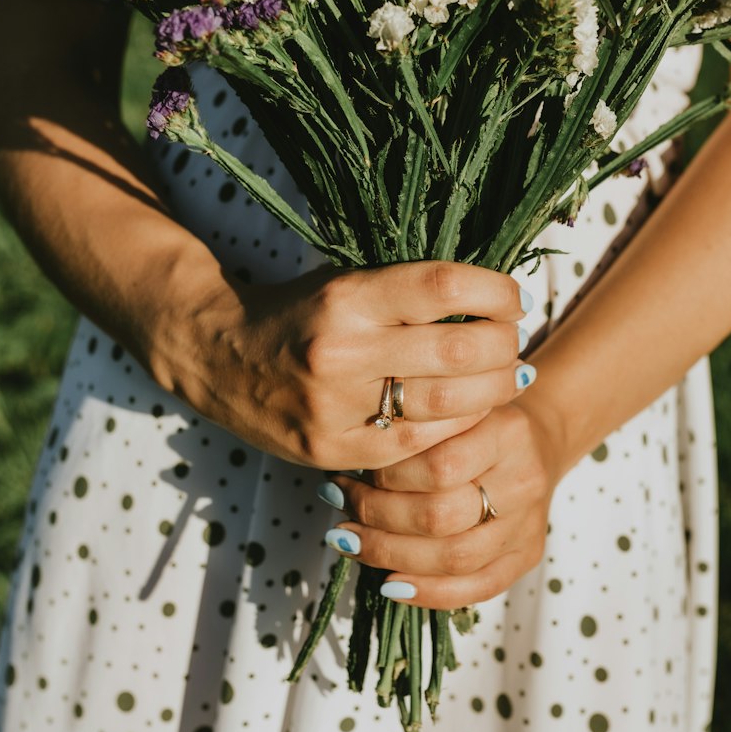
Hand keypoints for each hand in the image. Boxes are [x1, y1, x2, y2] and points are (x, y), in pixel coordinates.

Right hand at [164, 260, 533, 469]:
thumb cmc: (299, 311)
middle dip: (506, 347)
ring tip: (506, 378)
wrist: (215, 354)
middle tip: (515, 343)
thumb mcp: (347, 282)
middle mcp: (342, 350)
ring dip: (494, 391)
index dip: (496, 292)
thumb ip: (412, 293)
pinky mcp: (332, 450)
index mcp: (348, 296)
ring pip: (449, 406)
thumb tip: (500, 305)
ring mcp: (335, 407)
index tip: (512, 298)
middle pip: (461, 351)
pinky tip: (469, 415)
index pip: (446, 288)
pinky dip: (455, 430)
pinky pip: (417, 446)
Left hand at [314, 398, 560, 609]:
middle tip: (339, 506)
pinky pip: (477, 587)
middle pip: (441, 517)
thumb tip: (346, 465)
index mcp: (506, 432)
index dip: (386, 478)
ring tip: (350, 541)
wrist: (537, 442)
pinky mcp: (527, 555)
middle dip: (377, 517)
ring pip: (453, 557)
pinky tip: (390, 583)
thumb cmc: (478, 424)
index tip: (349, 472)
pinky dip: (428, 593)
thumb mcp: (451, 410)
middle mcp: (523, 479)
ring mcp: (528, 523)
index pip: (439, 466)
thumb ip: (413, 431)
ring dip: (391, 555)